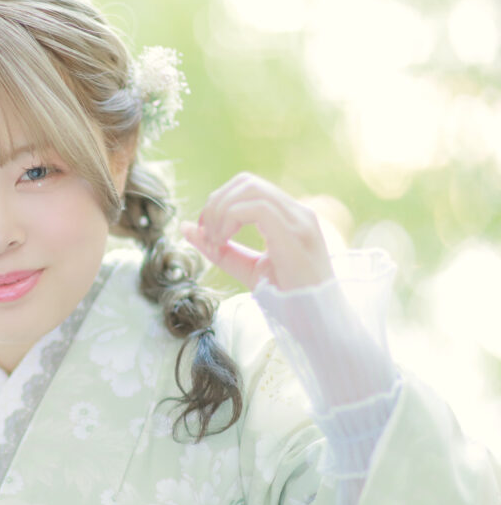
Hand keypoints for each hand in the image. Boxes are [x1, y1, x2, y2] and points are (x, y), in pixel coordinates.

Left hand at [180, 172, 333, 290]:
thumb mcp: (246, 268)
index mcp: (289, 217)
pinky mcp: (296, 235)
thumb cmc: (287, 298)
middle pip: (247, 181)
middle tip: (206, 234)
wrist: (317, 323)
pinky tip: (224, 241)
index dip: (219, 201)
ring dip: (221, 211)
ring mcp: (300, 221)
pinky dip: (231, 219)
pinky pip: (258, 208)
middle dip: (216, 202)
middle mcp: (298, 213)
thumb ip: (219, 248)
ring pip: (251, 189)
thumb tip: (186, 227)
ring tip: (216, 241)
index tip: (204, 230)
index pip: (249, 186)